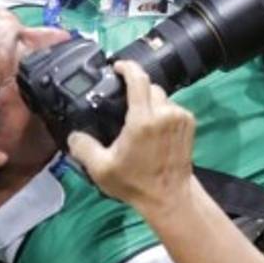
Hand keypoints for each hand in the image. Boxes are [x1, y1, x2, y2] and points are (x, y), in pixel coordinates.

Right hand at [67, 61, 195, 217]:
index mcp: (143, 120)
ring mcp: (180, 117)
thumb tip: (73, 135)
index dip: (127, 67)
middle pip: (149, 87)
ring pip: (162, 97)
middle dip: (136, 90)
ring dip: (150, 103)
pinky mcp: (190, 123)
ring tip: (138, 120)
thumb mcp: (101, 168)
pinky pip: (172, 107)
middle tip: (123, 104)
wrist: (170, 196)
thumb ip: (83, 148)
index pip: (138, 79)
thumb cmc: (135, 183)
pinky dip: (162, 112)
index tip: (117, 66)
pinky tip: (154, 128)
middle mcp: (164, 113)